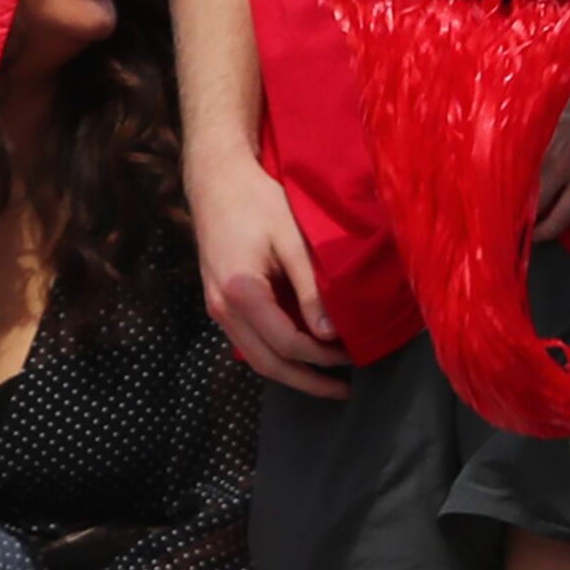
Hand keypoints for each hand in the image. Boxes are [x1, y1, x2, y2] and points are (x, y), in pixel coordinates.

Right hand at [186, 149, 346, 395]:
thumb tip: (330, 334)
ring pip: (254, 357)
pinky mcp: (217, 301)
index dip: (322, 358)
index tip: (353, 355)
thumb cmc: (256, 201)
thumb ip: (310, 289)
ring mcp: (215, 307)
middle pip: (267, 363)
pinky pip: (247, 340)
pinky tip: (299, 353)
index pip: (288, 343)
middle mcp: (221, 308)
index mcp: (241, 292)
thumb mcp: (291, 240)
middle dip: (307, 381)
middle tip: (343, 390)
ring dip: (291, 372)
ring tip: (326, 378)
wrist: (215, 179)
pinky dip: (274, 354)